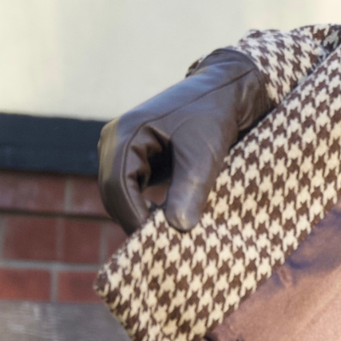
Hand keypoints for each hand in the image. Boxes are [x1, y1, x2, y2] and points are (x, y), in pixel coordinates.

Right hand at [97, 49, 272, 235]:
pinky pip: (132, 190)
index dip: (134, 217)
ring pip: (121, 194)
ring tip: (167, 237)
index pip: (117, 186)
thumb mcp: (205, 153)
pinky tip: (168, 221)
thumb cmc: (215, 117)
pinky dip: (145, 207)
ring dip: (139, 215)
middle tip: (163, 247)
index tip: (158, 241)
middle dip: (135, 220)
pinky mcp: (136, 158)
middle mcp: (115, 140)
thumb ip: (190, 188)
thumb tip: (177, 228)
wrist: (227, 93)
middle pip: (114, 193)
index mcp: (125, 133)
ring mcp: (123, 149)